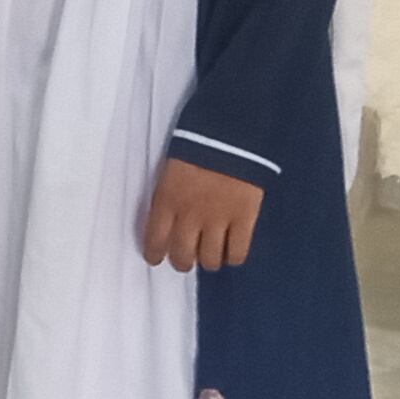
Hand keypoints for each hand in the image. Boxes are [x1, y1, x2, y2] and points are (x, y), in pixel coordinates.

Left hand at [140, 155, 264, 271]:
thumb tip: (164, 225)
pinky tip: (231, 251)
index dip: (155, 254)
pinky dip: (233, 257)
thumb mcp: (170, 174)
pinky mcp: (244, 220)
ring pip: (210, 260)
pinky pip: (237, 253)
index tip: (157, 258)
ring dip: (209, 261)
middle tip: (187, 258)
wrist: (229, 137)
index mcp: (168, 202)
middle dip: (183, 262)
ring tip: (211, 253)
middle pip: (183, 257)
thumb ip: (166, 201)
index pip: (155, 240)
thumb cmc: (195, 150)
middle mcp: (191, 216)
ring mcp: (218, 220)